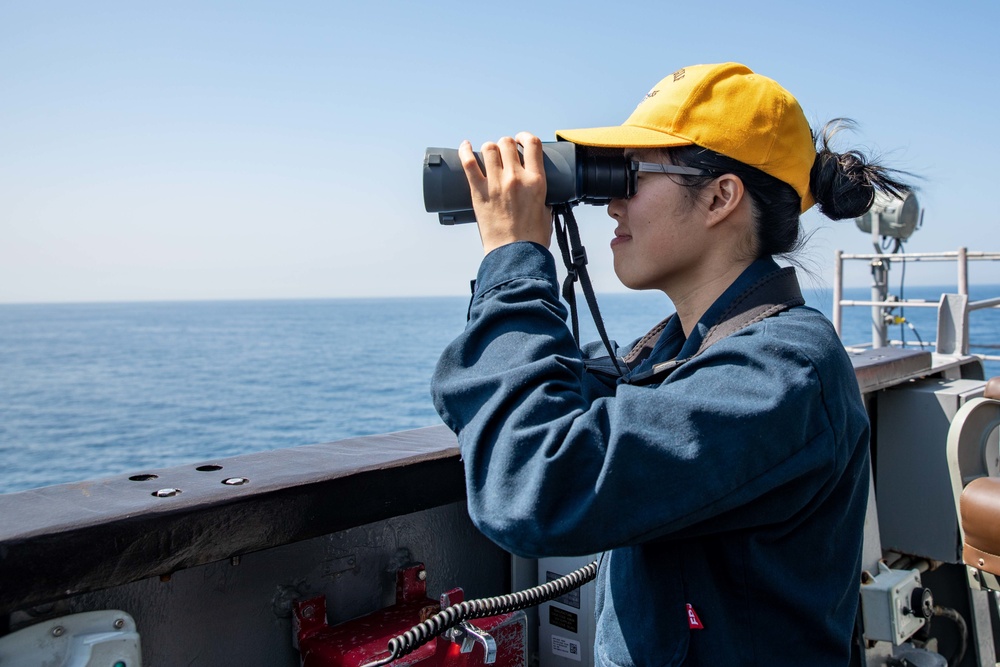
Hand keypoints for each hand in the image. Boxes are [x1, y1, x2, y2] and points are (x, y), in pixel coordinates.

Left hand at [458, 132, 551, 254]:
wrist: (514, 255)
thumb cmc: (532, 239)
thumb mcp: (546, 212)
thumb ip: (543, 198)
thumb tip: (539, 194)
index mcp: (536, 181)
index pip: (531, 144)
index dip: (524, 137)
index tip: (521, 140)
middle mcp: (516, 177)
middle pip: (507, 143)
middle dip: (505, 144)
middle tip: (504, 153)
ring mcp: (496, 184)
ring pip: (489, 148)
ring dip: (489, 149)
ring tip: (489, 155)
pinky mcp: (479, 192)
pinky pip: (468, 163)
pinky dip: (465, 151)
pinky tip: (465, 146)